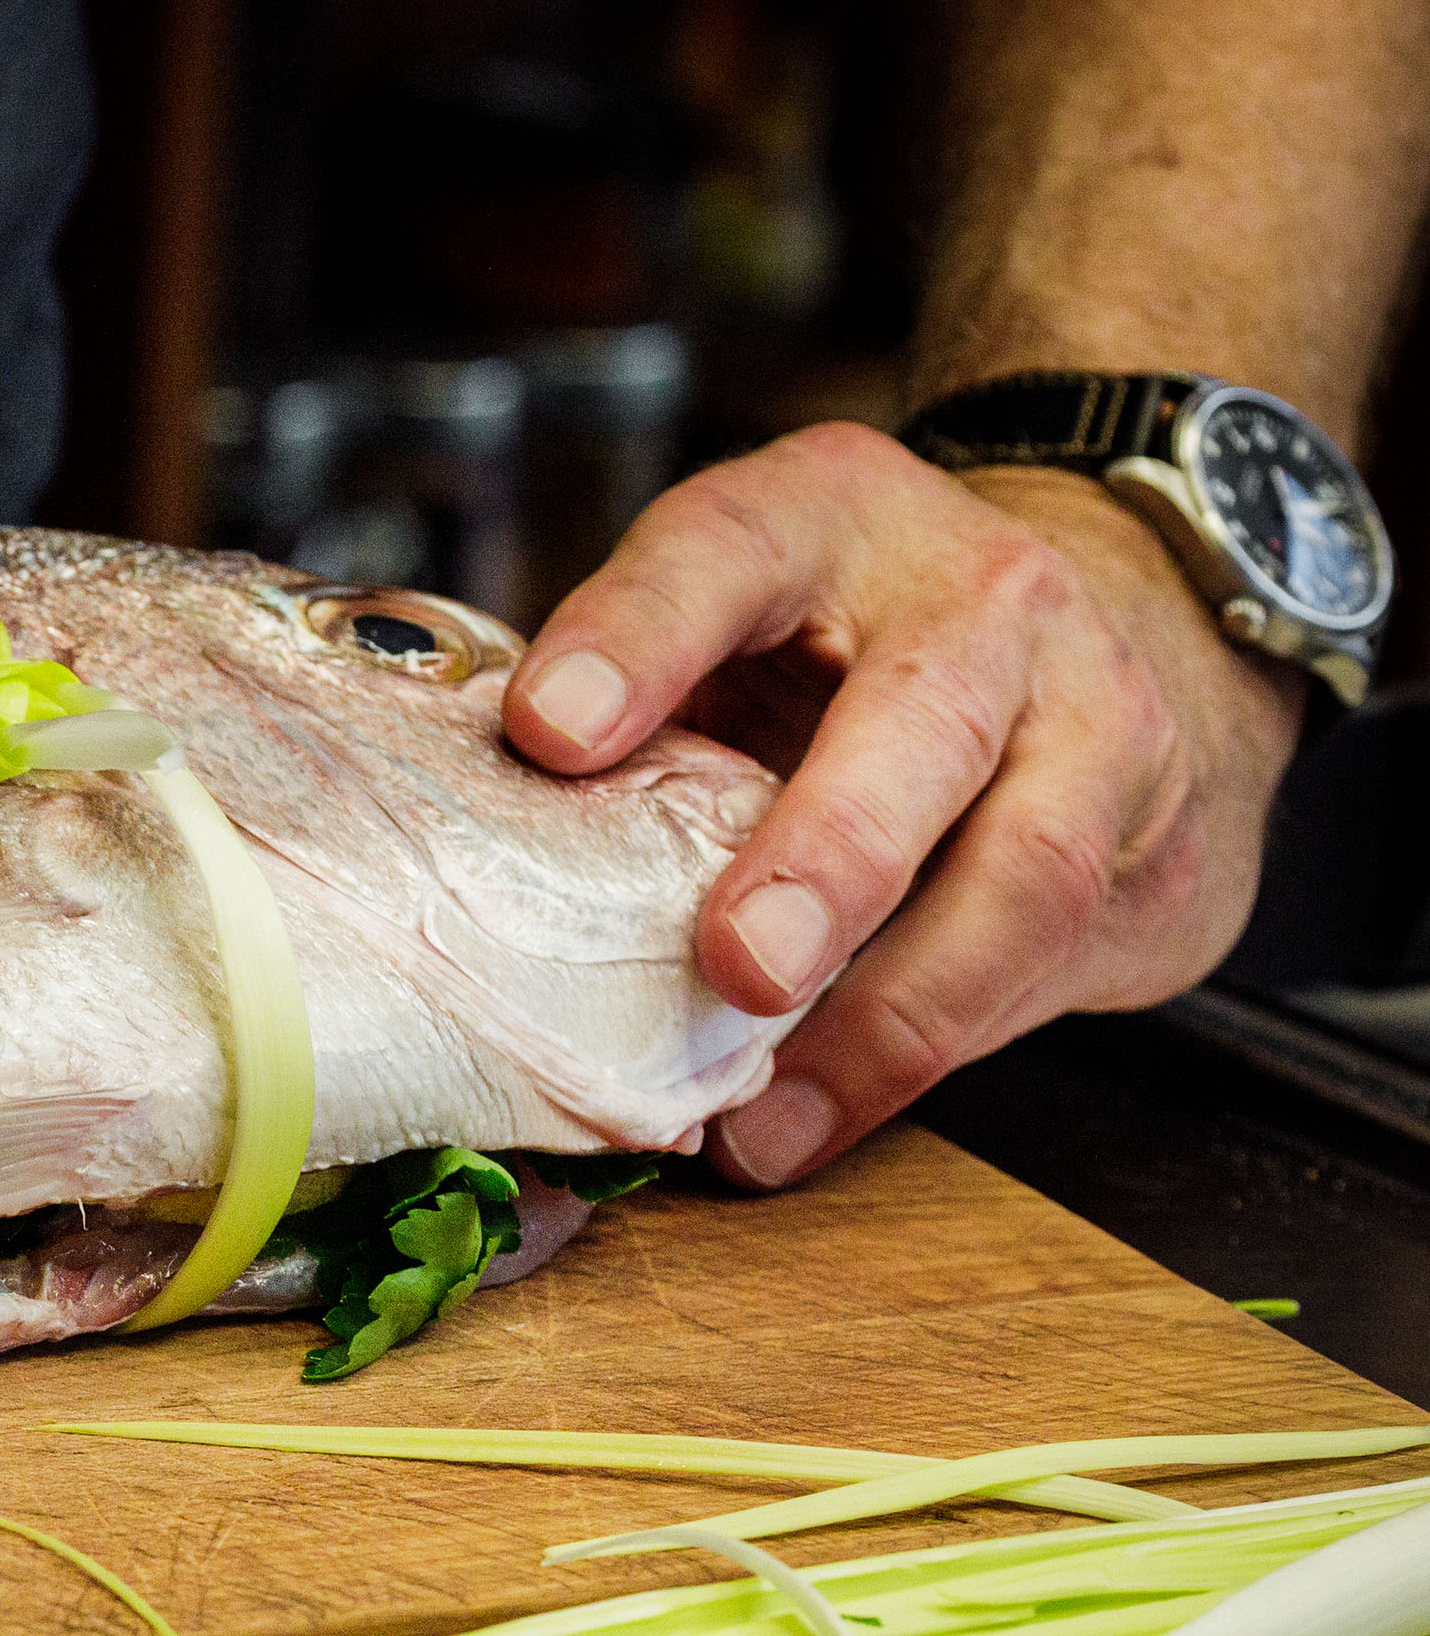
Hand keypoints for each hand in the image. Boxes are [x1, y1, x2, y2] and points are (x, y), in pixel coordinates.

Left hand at [500, 420, 1305, 1184]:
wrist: (1112, 638)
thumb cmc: (849, 654)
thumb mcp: (733, 627)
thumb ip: (629, 715)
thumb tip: (472, 869)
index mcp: (830, 518)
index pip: (723, 553)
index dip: (636, 637)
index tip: (548, 730)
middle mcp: (986, 602)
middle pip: (922, 719)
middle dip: (831, 849)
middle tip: (740, 959)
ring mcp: (1101, 722)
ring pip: (1025, 873)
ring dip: (886, 1015)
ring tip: (764, 1117)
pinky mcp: (1163, 850)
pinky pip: (1050, 969)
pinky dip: (927, 1058)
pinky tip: (821, 1115)